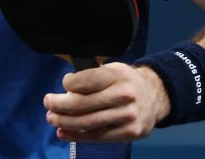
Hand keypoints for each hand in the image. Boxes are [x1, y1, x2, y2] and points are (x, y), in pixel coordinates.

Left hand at [43, 63, 169, 142]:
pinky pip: (98, 136)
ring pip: (88, 122)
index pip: (86, 80)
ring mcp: (128, 115)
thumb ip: (91, 77)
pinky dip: (77, 135)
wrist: (156, 95)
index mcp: (117, 74)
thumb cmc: (126, 81)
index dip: (69, 83)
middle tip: (48, 103)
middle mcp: (124, 95)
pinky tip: (64, 132)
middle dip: (60, 105)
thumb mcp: (112, 69)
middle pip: (83, 103)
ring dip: (65, 122)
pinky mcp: (129, 132)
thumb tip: (67, 91)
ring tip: (52, 118)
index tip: (63, 85)